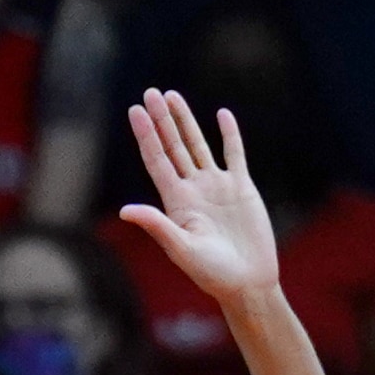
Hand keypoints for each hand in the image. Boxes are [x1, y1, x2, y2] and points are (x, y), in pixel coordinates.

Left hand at [116, 88, 278, 305]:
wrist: (248, 282)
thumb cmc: (212, 274)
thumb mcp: (181, 249)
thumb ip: (157, 225)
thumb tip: (126, 210)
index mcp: (176, 202)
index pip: (156, 160)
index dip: (146, 135)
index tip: (135, 110)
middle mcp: (193, 189)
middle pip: (173, 146)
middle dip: (161, 119)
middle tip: (150, 92)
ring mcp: (217, 187)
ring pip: (198, 145)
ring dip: (186, 121)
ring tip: (172, 96)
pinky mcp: (241, 188)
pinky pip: (234, 154)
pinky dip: (229, 135)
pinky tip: (221, 115)